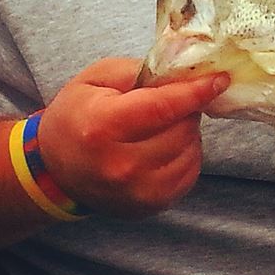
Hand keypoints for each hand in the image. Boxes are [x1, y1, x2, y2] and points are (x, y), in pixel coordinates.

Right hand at [37, 58, 229, 217]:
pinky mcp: (147, 207)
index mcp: (103, 127)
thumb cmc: (78, 114)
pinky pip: (189, 174)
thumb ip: (141, 69)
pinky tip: (167, 145)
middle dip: (188, 108)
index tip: (220, 78)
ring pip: (190, 151)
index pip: (164, 108)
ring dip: (188, 132)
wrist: (54, 168)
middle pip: (182, 129)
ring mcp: (133, 192)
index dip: (197, 91)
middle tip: (174, 101)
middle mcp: (119, 166)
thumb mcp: (99, 77)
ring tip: (166, 124)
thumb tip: (184, 67)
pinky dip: (187, 154)